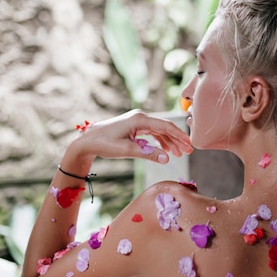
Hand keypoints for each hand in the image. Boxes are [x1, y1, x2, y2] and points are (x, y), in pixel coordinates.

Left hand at [68, 110, 192, 163]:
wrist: (86, 141)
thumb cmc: (104, 144)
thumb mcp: (126, 150)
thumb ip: (148, 154)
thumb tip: (167, 159)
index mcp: (140, 119)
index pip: (165, 126)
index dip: (180, 136)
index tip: (190, 145)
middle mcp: (140, 117)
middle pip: (165, 128)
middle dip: (177, 140)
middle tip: (189, 152)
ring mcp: (137, 121)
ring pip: (159, 131)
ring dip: (170, 142)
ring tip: (179, 154)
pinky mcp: (134, 126)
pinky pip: (152, 133)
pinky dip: (160, 141)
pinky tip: (166, 150)